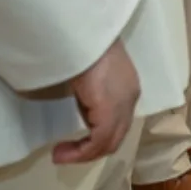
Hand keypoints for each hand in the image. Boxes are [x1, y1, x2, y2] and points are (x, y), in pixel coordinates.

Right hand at [51, 40, 139, 164]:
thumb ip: (93, 92)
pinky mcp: (110, 108)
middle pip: (116, 136)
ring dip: (82, 154)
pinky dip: (81, 152)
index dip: (96, 138)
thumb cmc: (83, 47)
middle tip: (63, 153)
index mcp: (128, 87)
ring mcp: (123, 103)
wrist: (85, 34)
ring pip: (108, 142)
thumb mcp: (92, 74)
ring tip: (59, 155)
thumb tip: (84, 105)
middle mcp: (130, 97)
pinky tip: (62, 152)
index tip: (72, 142)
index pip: (118, 123)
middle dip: (89, 150)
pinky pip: (99, 140)